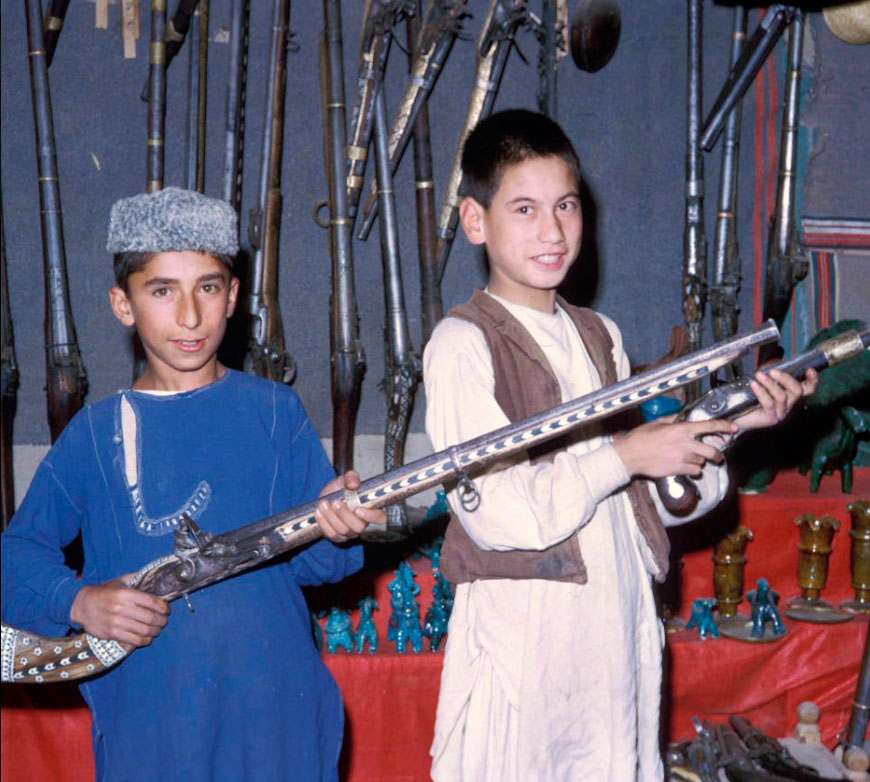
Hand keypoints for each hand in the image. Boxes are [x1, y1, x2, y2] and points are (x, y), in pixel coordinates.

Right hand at [69, 574, 168, 646]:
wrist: (81, 605)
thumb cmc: (104, 592)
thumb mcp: (120, 581)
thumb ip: (137, 579)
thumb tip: (155, 577)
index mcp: (126, 594)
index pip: (152, 602)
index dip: (164, 607)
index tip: (167, 610)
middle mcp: (122, 608)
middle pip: (151, 617)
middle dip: (162, 621)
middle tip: (164, 621)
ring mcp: (116, 622)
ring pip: (144, 630)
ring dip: (155, 631)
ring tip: (157, 630)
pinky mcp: (111, 634)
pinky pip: (133, 640)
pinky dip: (144, 641)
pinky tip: (148, 638)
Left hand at [315, 470, 385, 542]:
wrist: (325, 498)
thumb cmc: (339, 489)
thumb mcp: (344, 479)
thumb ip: (351, 477)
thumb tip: (354, 484)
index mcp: (370, 509)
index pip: (380, 518)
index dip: (372, 516)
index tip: (358, 509)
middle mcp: (362, 523)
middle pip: (359, 527)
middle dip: (345, 515)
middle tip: (335, 502)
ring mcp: (350, 532)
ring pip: (343, 531)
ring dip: (331, 517)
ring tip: (323, 503)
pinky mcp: (337, 537)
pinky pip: (331, 534)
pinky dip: (323, 523)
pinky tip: (319, 512)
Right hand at [612, 418, 737, 478]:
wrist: (630, 456)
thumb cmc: (640, 438)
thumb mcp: (656, 423)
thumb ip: (672, 419)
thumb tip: (682, 416)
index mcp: (681, 429)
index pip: (710, 426)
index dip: (725, 426)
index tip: (734, 428)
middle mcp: (685, 443)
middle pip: (713, 450)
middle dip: (717, 454)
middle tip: (717, 456)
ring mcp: (683, 458)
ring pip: (702, 461)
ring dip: (700, 461)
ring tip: (690, 459)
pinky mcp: (679, 469)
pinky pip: (695, 471)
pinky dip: (693, 470)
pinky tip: (685, 467)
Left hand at [735, 367, 817, 432]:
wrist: (736, 417)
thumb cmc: (750, 398)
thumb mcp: (763, 383)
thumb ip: (772, 375)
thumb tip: (774, 361)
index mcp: (790, 396)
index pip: (808, 389)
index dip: (812, 380)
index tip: (810, 370)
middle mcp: (788, 405)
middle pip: (797, 391)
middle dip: (786, 378)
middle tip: (772, 371)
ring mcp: (780, 413)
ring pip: (782, 396)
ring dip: (770, 384)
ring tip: (758, 375)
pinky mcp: (770, 418)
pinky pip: (769, 403)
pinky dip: (761, 392)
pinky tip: (753, 385)